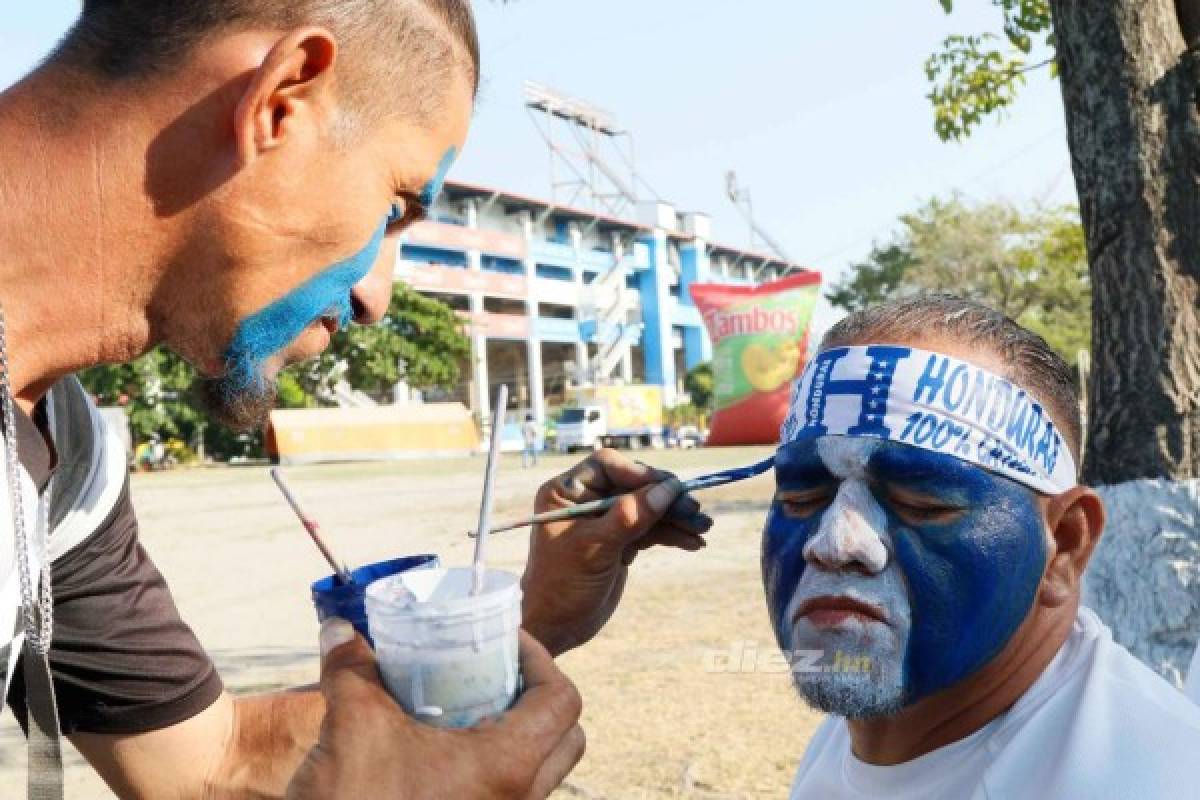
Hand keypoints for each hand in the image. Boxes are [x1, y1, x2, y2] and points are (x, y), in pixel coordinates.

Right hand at [287, 620, 584, 798]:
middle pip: (565, 738)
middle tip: (495, 674)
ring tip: (470, 709)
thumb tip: (340, 627)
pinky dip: (494, 768)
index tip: (504, 641)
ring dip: (519, 735)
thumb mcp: (353, 726)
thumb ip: (352, 669)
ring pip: (539, 773)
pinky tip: (446, 753)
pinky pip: (510, 797)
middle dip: (539, 698)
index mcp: (508, 767)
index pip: (562, 701)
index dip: (540, 659)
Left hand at [521, 449, 712, 656]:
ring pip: (647, 507)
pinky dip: (671, 534)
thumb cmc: (563, 584)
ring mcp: (605, 520)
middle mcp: (586, 500)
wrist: (557, 627)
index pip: (608, 466)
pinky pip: (650, 529)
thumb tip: (667, 489)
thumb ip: (630, 517)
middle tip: (695, 511)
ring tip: (703, 529)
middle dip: (666, 499)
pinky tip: (693, 542)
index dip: (638, 474)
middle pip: (634, 486)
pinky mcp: (620, 540)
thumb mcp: (595, 549)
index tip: (667, 488)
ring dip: (676, 517)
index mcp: (567, 492)